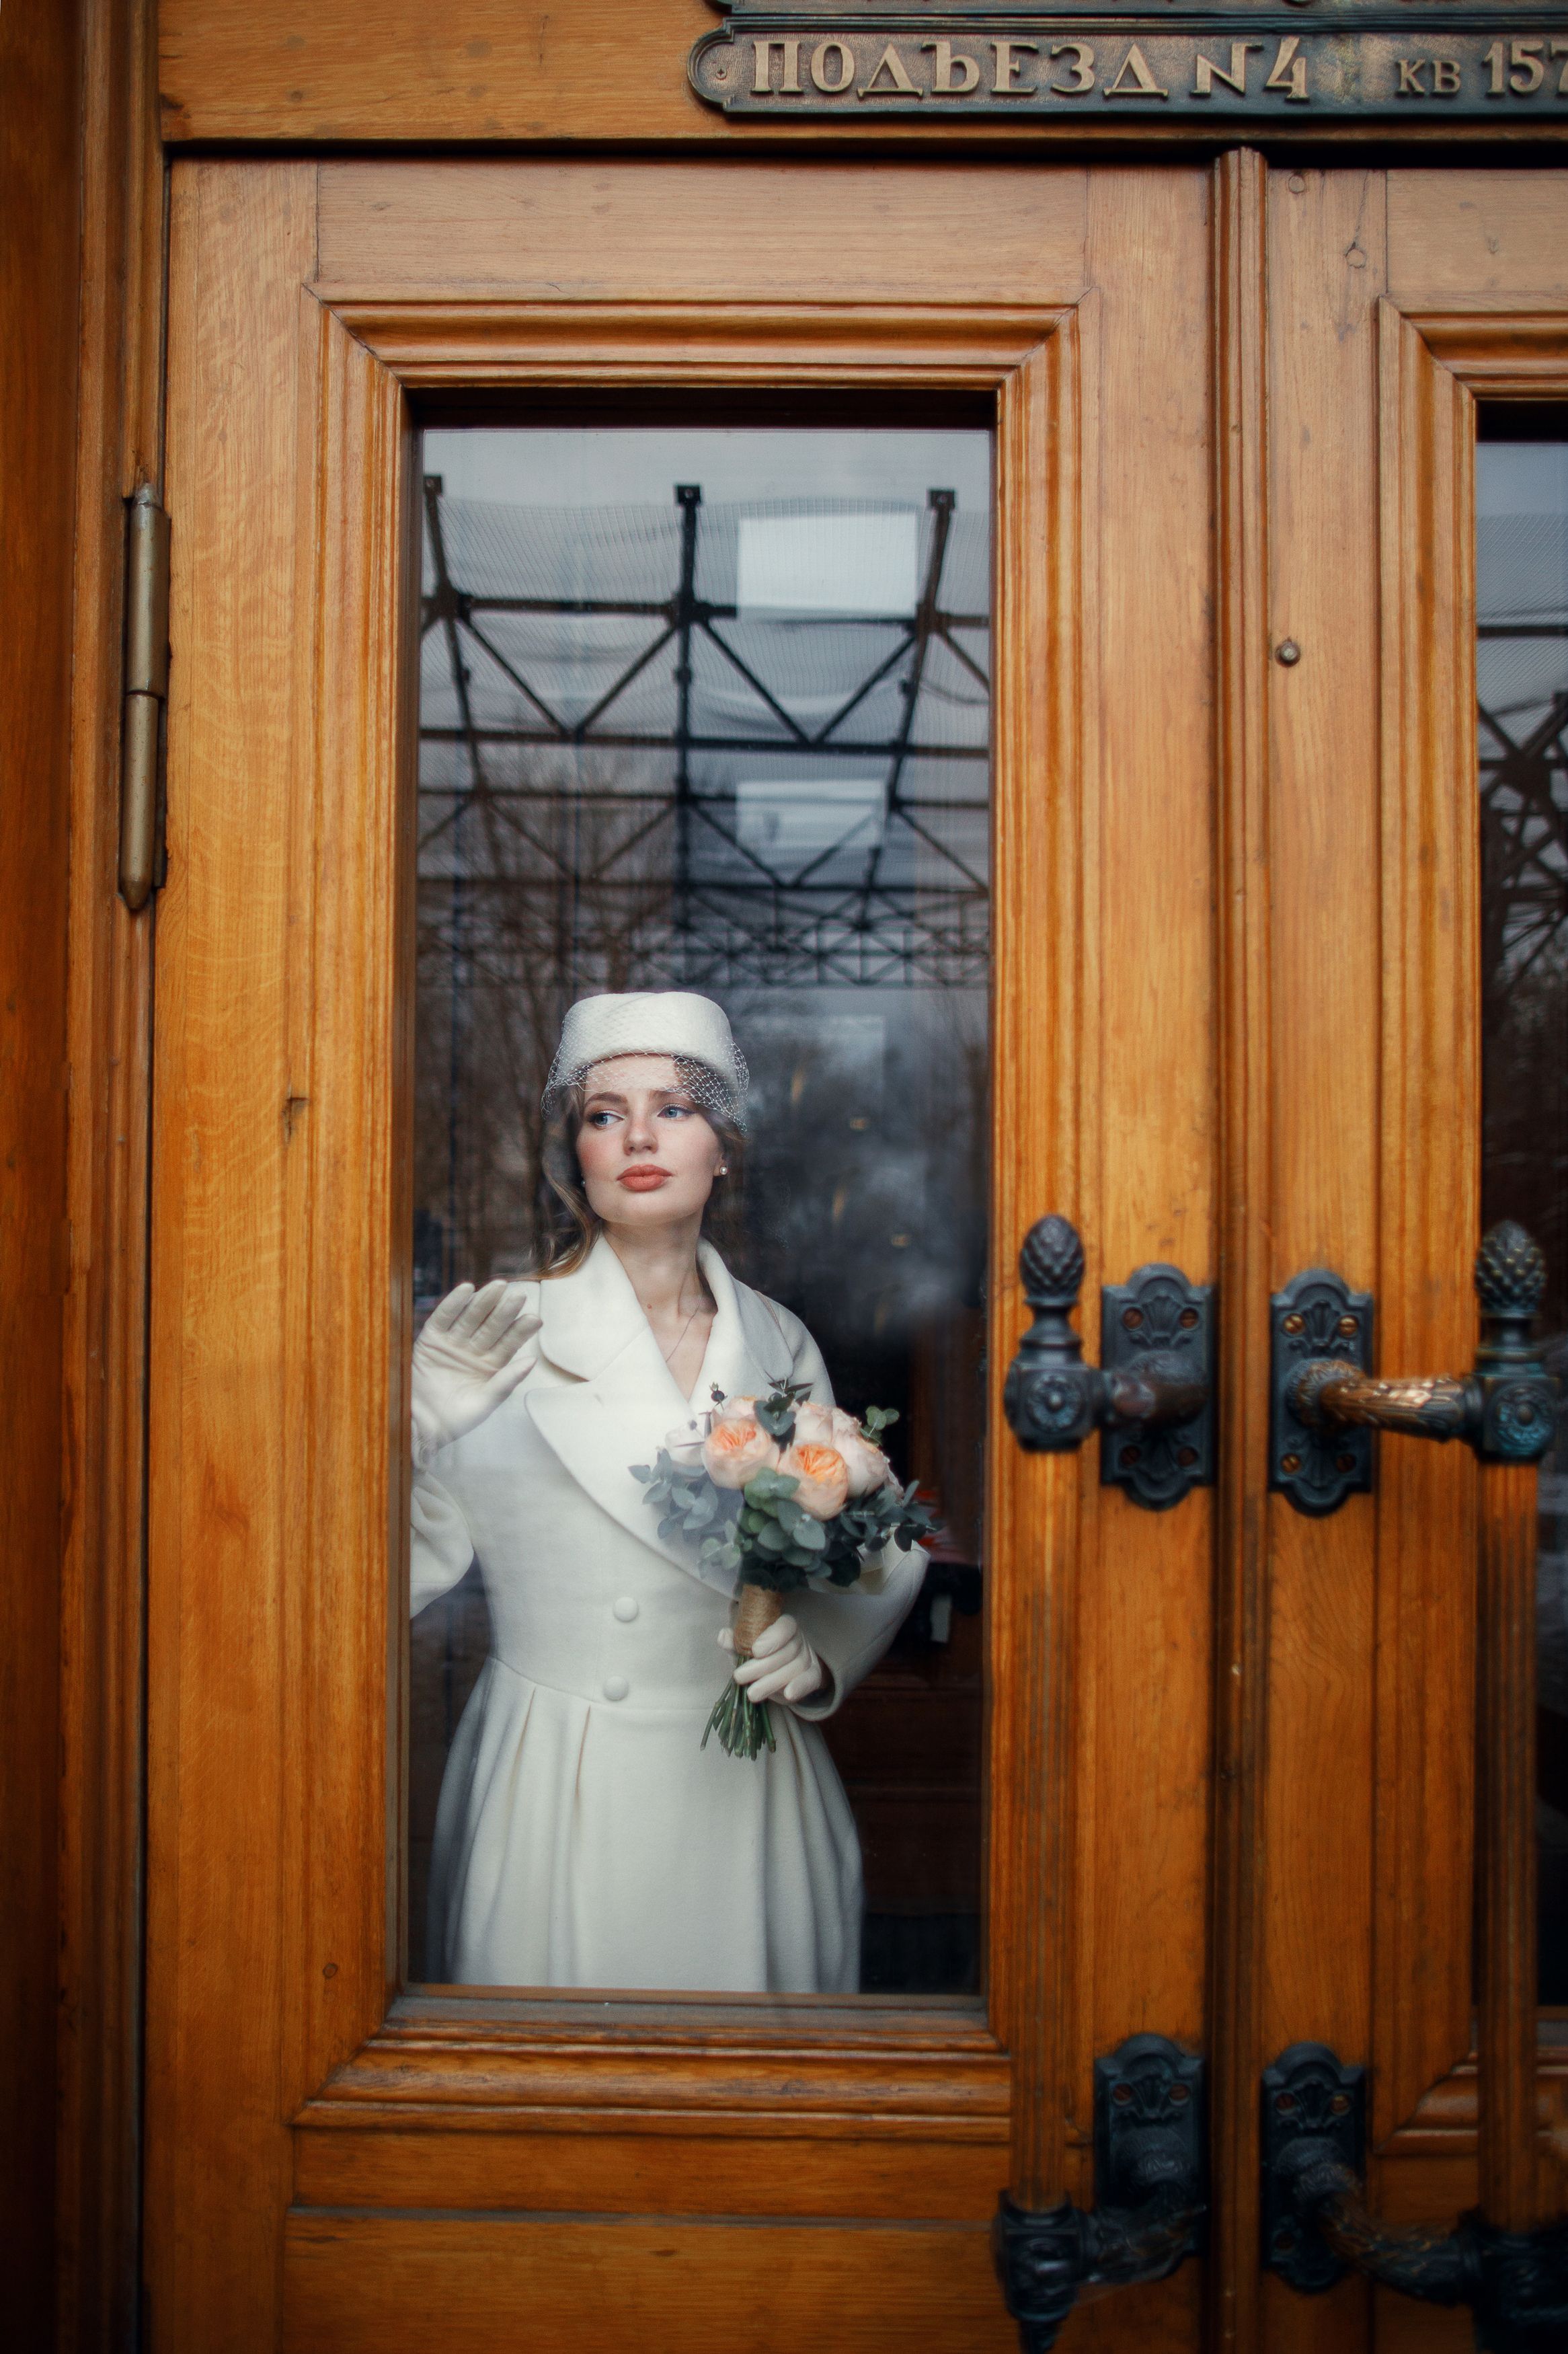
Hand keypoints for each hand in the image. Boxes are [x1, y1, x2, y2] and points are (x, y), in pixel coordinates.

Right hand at [412, 1281, 540, 1462]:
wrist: (420, 1426)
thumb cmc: (455, 1420)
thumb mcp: (485, 1403)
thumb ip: (506, 1382)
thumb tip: (531, 1361)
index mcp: (491, 1366)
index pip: (509, 1344)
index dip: (520, 1331)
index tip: (535, 1319)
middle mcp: (474, 1351)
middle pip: (492, 1327)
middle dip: (505, 1312)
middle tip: (519, 1296)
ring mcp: (453, 1344)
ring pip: (471, 1318)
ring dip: (484, 1302)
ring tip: (499, 1287)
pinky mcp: (431, 1340)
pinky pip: (443, 1318)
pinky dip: (453, 1303)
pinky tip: (467, 1289)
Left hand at [719, 1614, 824, 1707]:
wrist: (779, 1672)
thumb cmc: (759, 1656)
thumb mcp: (744, 1648)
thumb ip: (734, 1642)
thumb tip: (723, 1636)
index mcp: (785, 1626)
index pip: (784, 1627)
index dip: (771, 1638)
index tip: (755, 1651)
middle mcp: (799, 1639)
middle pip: (785, 1652)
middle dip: (761, 1667)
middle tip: (739, 1677)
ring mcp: (807, 1657)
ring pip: (794, 1668)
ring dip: (772, 1682)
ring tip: (751, 1694)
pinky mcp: (813, 1675)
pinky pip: (810, 1680)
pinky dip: (800, 1686)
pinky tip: (788, 1694)